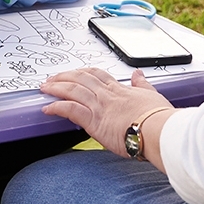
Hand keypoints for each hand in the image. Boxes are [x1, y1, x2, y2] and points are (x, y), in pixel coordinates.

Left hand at [41, 68, 171, 159]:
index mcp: (119, 89)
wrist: (158, 131)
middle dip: (63, 77)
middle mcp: (106, 95)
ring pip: (72, 90)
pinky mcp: (94, 121)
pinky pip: (70, 110)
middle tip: (52, 79)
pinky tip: (47, 108)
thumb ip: (142, 85)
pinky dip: (56, 107)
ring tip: (44, 88)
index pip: (97, 75)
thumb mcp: (152, 95)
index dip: (82, 72)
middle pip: (80, 78)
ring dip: (55, 88)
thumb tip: (138, 74)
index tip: (74, 73)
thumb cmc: (159, 119)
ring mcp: (99, 107)